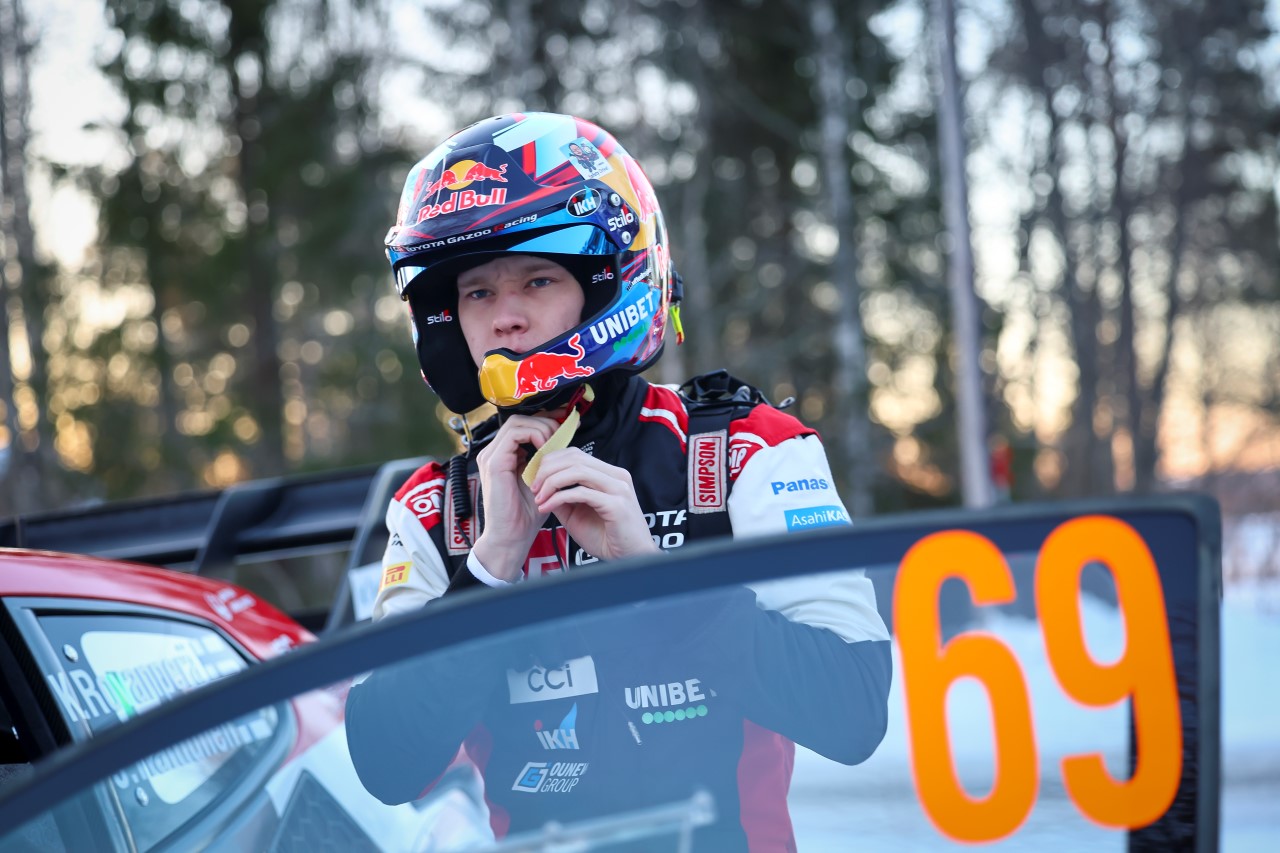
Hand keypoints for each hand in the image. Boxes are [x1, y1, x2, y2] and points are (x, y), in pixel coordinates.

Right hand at [470, 414, 558, 580]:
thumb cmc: (525, 514)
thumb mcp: (541, 479)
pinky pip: (515, 435)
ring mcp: (491, 456)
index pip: (523, 425)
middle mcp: (494, 453)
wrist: (511, 537)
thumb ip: (546, 460)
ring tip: (555, 444)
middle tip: (563, 432)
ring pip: (517, 422)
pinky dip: (534, 437)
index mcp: (503, 456)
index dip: (545, 419)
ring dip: (541, 429)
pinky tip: (546, 450)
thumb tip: (562, 441)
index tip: (565, 420)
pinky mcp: (494, 463)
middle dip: (545, 421)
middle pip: (519, 419)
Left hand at [529, 448, 660, 562]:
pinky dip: (558, 498)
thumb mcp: (577, 514)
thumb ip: (562, 497)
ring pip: (577, 471)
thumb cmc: (606, 538)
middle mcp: (617, 476)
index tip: (535, 478)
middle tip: (533, 487)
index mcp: (610, 474)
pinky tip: (547, 507)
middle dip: (547, 470)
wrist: (631, 559)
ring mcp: (619, 489)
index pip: (576, 454)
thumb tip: (540, 486)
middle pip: (575, 458)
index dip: (551, 462)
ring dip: (551, 482)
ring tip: (538, 497)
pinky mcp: (616, 505)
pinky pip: (581, 493)